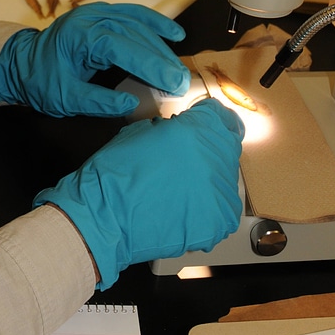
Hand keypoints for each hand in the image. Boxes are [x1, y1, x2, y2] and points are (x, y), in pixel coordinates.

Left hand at [0, 2, 189, 117]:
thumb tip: (131, 103)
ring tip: (179, 69)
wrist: (21, 63)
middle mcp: (92, 18)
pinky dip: (155, 23)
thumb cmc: (41, 81)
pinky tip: (173, 34)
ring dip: (162, 45)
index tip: (174, 83)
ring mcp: (98, 12)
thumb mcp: (65, 99)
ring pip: (139, 24)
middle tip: (182, 83)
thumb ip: (98, 102)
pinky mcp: (102, 14)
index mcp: (81, 36)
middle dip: (162, 59)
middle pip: (137, 35)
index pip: (125, 48)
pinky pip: (134, 15)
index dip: (152, 65)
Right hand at [33, 98, 243, 287]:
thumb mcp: (140, 132)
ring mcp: (221, 191)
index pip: (219, 114)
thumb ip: (170, 128)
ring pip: (226, 177)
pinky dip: (208, 208)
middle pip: (227, 144)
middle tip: (188, 160)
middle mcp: (215, 156)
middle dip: (210, 147)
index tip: (200, 125)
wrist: (107, 217)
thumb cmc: (116, 172)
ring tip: (181, 189)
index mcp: (195, 129)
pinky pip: (222, 209)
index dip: (207, 118)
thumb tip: (179, 131)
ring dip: (209, 179)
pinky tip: (183, 209)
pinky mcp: (220, 220)